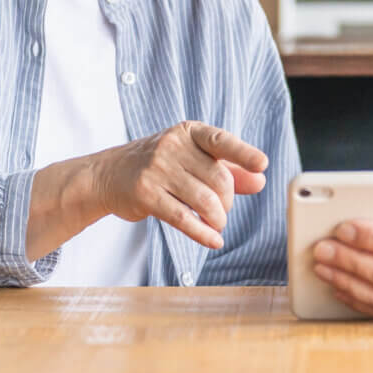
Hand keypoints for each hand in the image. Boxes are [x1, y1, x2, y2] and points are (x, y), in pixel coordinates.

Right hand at [92, 121, 267, 249]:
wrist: (110, 174)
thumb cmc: (160, 165)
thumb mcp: (193, 158)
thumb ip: (228, 169)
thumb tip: (260, 181)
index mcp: (189, 132)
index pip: (221, 141)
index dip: (244, 153)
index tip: (262, 164)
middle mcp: (172, 146)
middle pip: (218, 178)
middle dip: (227, 201)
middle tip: (222, 210)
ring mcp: (157, 169)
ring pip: (204, 200)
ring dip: (218, 219)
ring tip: (217, 224)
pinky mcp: (146, 194)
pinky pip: (184, 218)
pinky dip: (203, 233)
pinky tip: (214, 241)